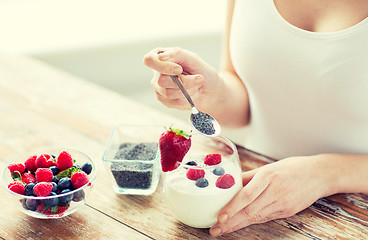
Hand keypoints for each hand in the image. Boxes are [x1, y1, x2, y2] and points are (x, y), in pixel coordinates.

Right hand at [143, 47, 220, 110]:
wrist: (211, 89)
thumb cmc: (202, 71)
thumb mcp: (193, 58)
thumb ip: (177, 54)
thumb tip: (161, 56)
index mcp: (161, 57)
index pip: (149, 60)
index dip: (163, 66)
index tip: (179, 69)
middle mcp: (157, 72)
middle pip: (161, 80)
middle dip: (184, 82)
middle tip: (198, 79)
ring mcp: (159, 87)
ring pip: (168, 93)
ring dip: (188, 90)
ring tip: (197, 86)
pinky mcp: (164, 100)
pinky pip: (173, 102)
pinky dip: (187, 98)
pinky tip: (192, 94)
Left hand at [210, 156, 332, 236]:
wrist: (319, 175)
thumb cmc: (292, 168)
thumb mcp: (269, 167)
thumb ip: (249, 177)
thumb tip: (229, 183)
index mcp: (268, 176)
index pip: (247, 195)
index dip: (232, 208)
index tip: (219, 216)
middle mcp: (275, 191)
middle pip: (250, 211)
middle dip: (231, 222)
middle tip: (215, 230)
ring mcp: (283, 203)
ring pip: (256, 217)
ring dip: (238, 225)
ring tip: (223, 230)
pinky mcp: (288, 211)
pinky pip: (266, 218)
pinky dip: (251, 222)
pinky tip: (240, 225)